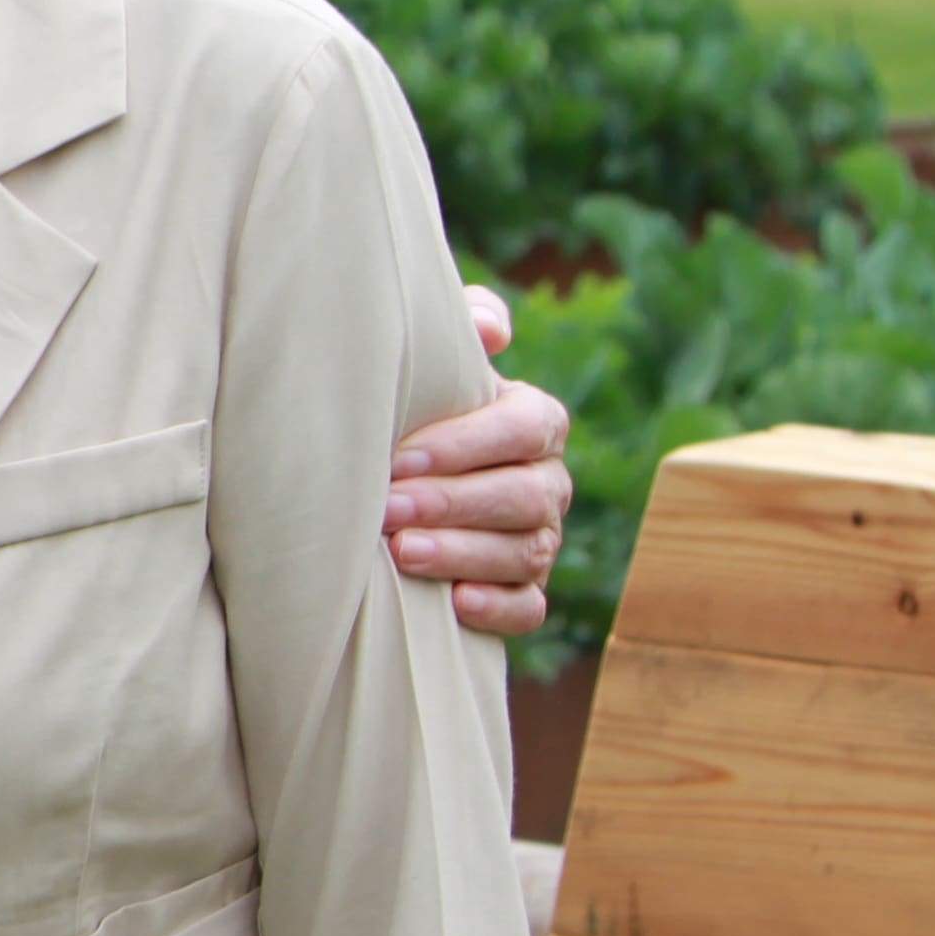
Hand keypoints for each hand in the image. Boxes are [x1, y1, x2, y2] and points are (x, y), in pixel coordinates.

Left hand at [390, 283, 568, 635]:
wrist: (393, 476)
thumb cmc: (413, 406)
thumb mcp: (433, 359)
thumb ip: (463, 326)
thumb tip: (491, 333)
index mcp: (534, 422)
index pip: (525, 428)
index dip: (467, 444)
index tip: (401, 457)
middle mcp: (547, 482)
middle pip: (524, 496)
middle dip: (453, 503)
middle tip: (387, 508)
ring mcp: (540, 539)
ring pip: (526, 553)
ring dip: (462, 554)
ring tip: (401, 552)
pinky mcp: (525, 590)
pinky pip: (529, 607)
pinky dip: (498, 608)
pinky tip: (455, 604)